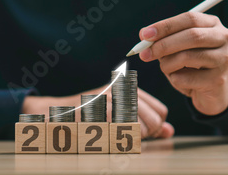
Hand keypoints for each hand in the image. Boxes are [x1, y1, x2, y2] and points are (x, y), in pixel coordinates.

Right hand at [22, 86, 173, 138]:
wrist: (58, 113)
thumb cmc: (90, 114)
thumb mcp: (119, 112)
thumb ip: (145, 120)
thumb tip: (169, 130)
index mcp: (129, 86)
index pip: (161, 111)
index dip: (154, 126)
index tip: (138, 130)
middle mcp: (124, 89)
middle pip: (154, 121)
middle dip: (145, 135)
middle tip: (125, 135)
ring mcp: (113, 99)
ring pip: (141, 130)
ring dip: (131, 140)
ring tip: (113, 134)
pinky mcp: (103, 112)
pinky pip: (124, 136)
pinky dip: (117, 142)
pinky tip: (104, 136)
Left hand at [138, 12, 227, 115]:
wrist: (212, 90)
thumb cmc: (191, 63)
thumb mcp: (177, 47)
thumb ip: (163, 39)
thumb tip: (143, 36)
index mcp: (213, 23)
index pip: (189, 18)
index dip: (165, 26)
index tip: (144, 35)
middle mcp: (224, 38)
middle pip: (192, 36)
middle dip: (164, 44)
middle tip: (144, 53)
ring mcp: (225, 59)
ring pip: (188, 57)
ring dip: (167, 64)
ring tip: (165, 68)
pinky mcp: (219, 79)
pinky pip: (187, 78)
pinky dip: (174, 79)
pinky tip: (178, 80)